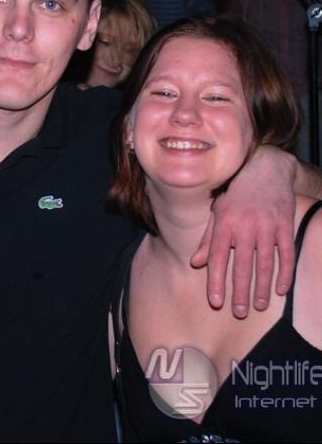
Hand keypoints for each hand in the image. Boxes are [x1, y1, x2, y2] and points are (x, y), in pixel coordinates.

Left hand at [191, 146, 295, 317]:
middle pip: (242, 265)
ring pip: (265, 263)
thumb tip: (195, 263)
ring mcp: (266, 226)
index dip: (216, 281)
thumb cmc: (235, 194)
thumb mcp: (217, 212)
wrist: (265, 170)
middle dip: (240, 292)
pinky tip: (281, 290)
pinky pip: (286, 254)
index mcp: (224, 224)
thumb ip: (208, 239)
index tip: (215, 302)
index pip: (218, 258)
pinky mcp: (284, 225)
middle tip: (239, 312)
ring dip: (262, 287)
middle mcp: (244, 226)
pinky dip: (284, 273)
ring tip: (259, 306)